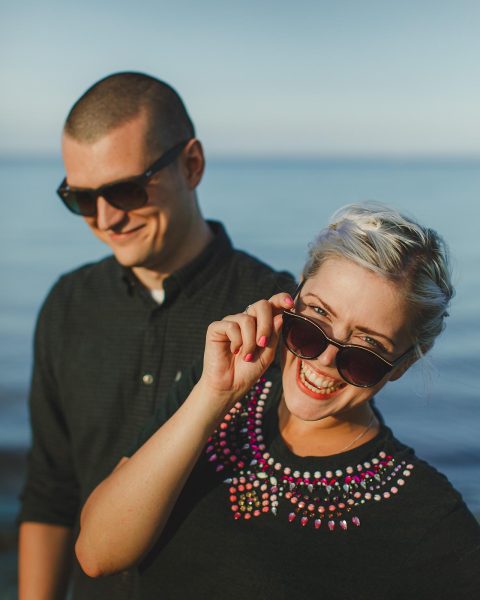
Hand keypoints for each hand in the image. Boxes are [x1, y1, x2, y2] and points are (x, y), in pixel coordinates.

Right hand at [198, 292, 293, 409]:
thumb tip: (280, 316)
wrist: (230, 386)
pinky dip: (237, 342)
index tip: (291, 304)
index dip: (281, 299)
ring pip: (247, 319)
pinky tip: (234, 352)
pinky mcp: (216, 328)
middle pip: (261, 305)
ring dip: (250, 341)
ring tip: (247, 356)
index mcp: (261, 323)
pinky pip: (232, 326)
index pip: (272, 304)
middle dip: (266, 325)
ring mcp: (231, 322)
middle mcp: (246, 319)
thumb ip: (274, 335)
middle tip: (263, 344)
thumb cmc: (249, 371)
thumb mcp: (268, 354)